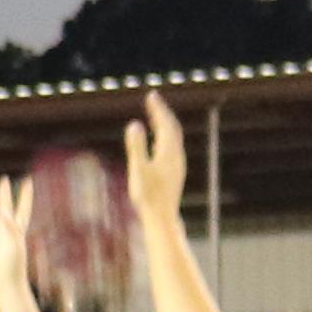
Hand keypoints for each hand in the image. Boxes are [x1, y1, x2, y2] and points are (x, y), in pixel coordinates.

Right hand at [125, 95, 187, 232]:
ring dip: (165, 123)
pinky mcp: (174, 172)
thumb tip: (134, 124)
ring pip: (174, 138)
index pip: (165, 123)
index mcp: (169, 152)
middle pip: (172, 128)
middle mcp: (176, 156)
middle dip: (162, 112)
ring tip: (155, 114)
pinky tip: (158, 140)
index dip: (158, 108)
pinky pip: (171, 146)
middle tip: (153, 99)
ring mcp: (177, 164)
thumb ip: (136, 146)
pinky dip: (165, 136)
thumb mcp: (138, 169)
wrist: (162, 217)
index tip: (151, 95)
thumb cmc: (148, 195)